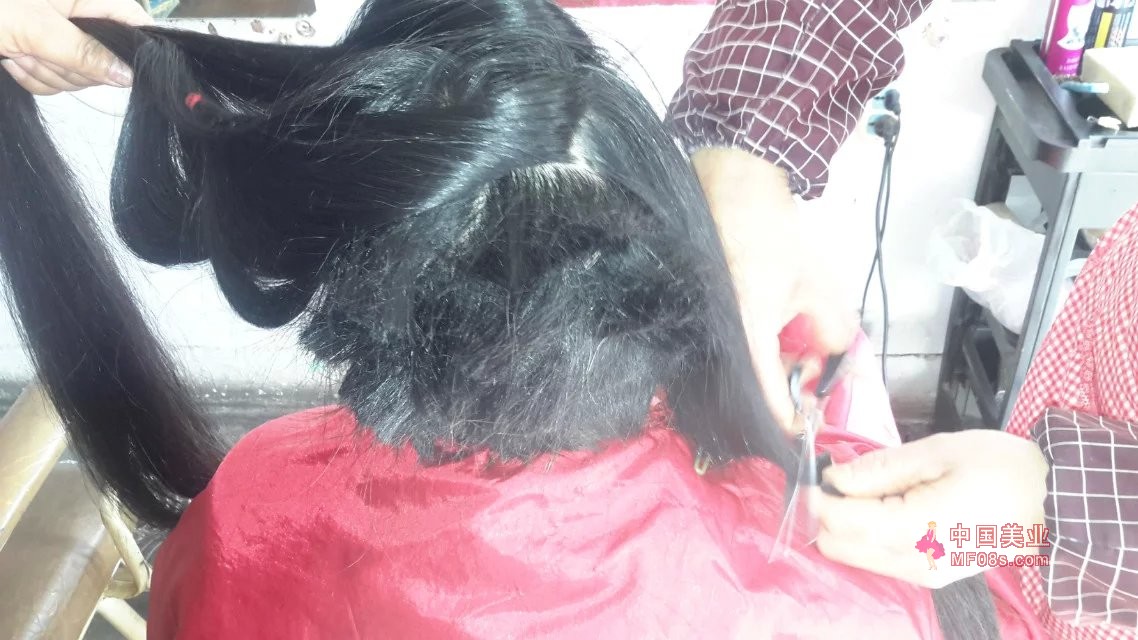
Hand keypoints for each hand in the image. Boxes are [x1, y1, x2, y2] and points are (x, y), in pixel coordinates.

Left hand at [0, 0, 150, 94]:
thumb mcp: (36, 28)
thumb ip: (85, 52)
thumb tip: (128, 75)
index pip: (134, 23)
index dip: (136, 49)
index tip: (123, 71)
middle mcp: (78, 14)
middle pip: (105, 58)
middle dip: (69, 64)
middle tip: (36, 50)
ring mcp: (60, 35)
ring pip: (77, 75)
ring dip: (45, 71)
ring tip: (16, 51)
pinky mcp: (43, 53)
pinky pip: (55, 81)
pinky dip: (32, 76)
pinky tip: (11, 58)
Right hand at [691, 147, 856, 433]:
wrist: (731, 192)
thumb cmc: (772, 235)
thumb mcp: (818, 286)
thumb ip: (832, 333)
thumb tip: (827, 367)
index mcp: (746, 327)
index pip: (766, 395)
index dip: (788, 418)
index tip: (803, 425)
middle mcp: (715, 333)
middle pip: (746, 388)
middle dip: (778, 390)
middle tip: (804, 376)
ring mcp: (699, 327)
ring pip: (733, 372)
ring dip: (763, 371)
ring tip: (787, 350)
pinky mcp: (695, 319)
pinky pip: (722, 353)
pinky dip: (747, 355)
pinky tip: (766, 339)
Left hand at [812, 430, 1048, 588]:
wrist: (1057, 503)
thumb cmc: (1002, 468)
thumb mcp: (939, 453)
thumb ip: (879, 468)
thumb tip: (832, 477)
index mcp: (916, 530)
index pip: (837, 522)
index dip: (817, 495)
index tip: (816, 468)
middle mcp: (913, 564)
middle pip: (837, 546)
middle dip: (827, 511)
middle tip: (840, 475)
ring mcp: (923, 576)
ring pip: (854, 557)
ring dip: (846, 524)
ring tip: (866, 487)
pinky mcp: (931, 577)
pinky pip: (879, 560)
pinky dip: (868, 535)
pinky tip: (884, 505)